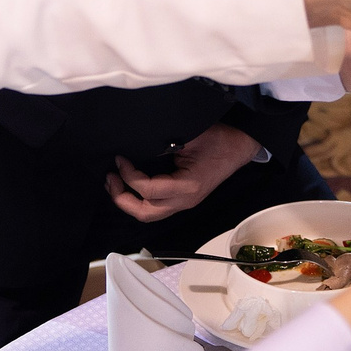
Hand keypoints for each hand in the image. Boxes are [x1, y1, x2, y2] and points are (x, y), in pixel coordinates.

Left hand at [103, 122, 262, 222]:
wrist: (240, 147)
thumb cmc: (220, 140)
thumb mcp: (190, 136)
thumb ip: (162, 144)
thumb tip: (135, 146)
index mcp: (188, 186)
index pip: (149, 190)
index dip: (129, 176)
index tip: (120, 159)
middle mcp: (184, 200)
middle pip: (145, 213)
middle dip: (122, 198)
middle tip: (110, 178)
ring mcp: (184, 202)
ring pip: (149, 214)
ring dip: (128, 201)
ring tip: (115, 182)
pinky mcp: (183, 199)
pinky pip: (155, 207)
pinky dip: (139, 199)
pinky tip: (130, 184)